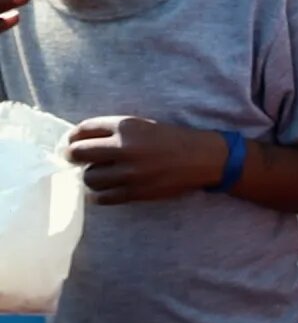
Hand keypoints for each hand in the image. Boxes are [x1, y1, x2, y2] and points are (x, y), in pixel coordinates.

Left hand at [66, 117, 227, 204]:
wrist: (201, 158)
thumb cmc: (171, 139)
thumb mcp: (143, 125)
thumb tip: (80, 141)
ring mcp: (129, 172)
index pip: (83, 130)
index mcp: (126, 126)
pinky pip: (103, 197)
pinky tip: (104, 190)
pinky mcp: (135, 191)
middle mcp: (124, 147)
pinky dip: (99, 194)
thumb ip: (114, 131)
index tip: (71, 142)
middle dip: (72, 156)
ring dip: (90, 176)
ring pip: (89, 177)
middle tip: (75, 159)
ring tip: (98, 175)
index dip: (72, 137)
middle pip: (78, 153)